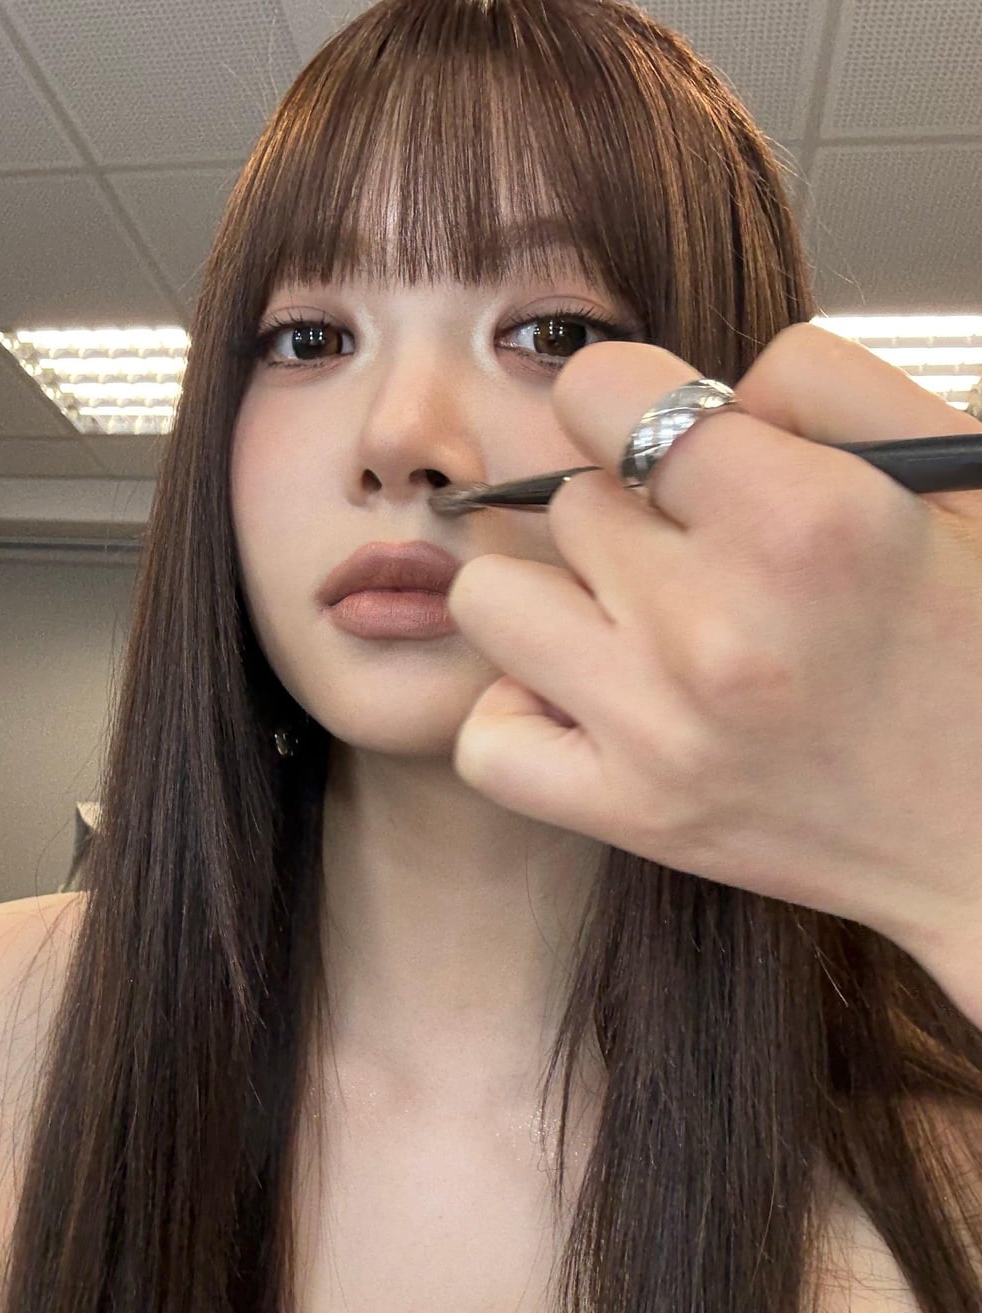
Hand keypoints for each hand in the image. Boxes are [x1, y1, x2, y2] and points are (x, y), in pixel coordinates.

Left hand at [446, 323, 981, 1012]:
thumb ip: (824, 384)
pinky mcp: (634, 818)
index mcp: (805, 522)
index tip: (663, 442)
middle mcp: (715, 629)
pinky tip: (601, 704)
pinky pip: (487, 740)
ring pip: (494, 599)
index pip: (600, 390)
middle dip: (626, 515)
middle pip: (563, 502)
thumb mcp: (954, 474)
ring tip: (637, 626)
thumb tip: (704, 391)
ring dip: (556, 600)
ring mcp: (661, 733)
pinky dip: (529, 715)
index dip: (628, 402)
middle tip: (701, 561)